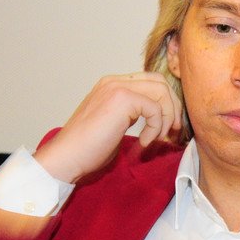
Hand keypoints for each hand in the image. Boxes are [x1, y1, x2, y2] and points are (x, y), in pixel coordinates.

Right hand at [34, 73, 182, 182]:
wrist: (66, 158)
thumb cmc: (88, 148)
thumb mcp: (116, 124)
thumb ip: (134, 113)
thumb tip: (161, 117)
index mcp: (112, 85)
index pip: (152, 82)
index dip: (166, 103)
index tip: (169, 128)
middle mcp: (114, 81)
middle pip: (161, 82)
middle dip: (173, 108)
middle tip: (173, 133)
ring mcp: (116, 88)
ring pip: (162, 92)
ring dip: (168, 118)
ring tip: (159, 139)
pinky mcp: (121, 99)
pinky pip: (155, 108)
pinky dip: (156, 128)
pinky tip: (144, 142)